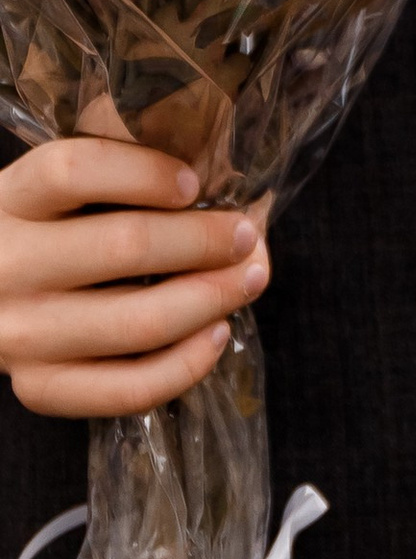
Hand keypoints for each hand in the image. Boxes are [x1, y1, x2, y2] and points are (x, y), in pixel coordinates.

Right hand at [0, 136, 269, 416]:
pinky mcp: (37, 387)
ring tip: (249, 279)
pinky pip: (128, 388)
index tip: (192, 183)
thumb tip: (230, 201)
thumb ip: (119, 182)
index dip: (145, 173)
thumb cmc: (41, 235)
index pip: (72, 171)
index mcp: (10, 200)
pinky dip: (187, 364)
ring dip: (211, 299)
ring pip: (137, 322)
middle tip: (245, 234)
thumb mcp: (56, 194)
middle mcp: (6, 266)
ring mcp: (18, 335)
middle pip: (124, 246)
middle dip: (205, 239)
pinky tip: (218, 333)